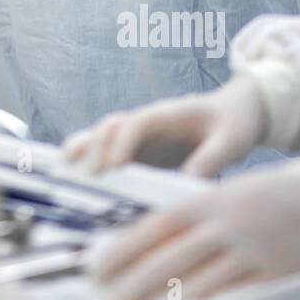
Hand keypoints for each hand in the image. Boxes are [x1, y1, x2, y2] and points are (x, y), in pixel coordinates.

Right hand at [62, 76, 267, 176]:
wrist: (236, 114)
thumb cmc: (234, 123)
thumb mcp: (232, 141)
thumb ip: (211, 159)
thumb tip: (186, 186)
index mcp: (168, 114)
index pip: (138, 122)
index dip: (123, 142)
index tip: (115, 166)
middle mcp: (147, 122)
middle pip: (112, 126)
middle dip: (96, 148)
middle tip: (89, 177)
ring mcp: (140, 136)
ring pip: (103, 136)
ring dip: (83, 149)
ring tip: (64, 169)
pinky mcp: (139, 152)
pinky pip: (108, 152)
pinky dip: (88, 159)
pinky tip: (72, 174)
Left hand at [89, 162, 299, 299]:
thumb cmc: (257, 198)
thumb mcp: (221, 195)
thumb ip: (187, 217)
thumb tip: (138, 242)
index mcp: (207, 201)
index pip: (155, 227)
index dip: (123, 250)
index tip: (98, 268)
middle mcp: (225, 226)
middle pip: (170, 261)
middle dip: (135, 285)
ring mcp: (250, 254)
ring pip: (199, 286)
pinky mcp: (272, 277)